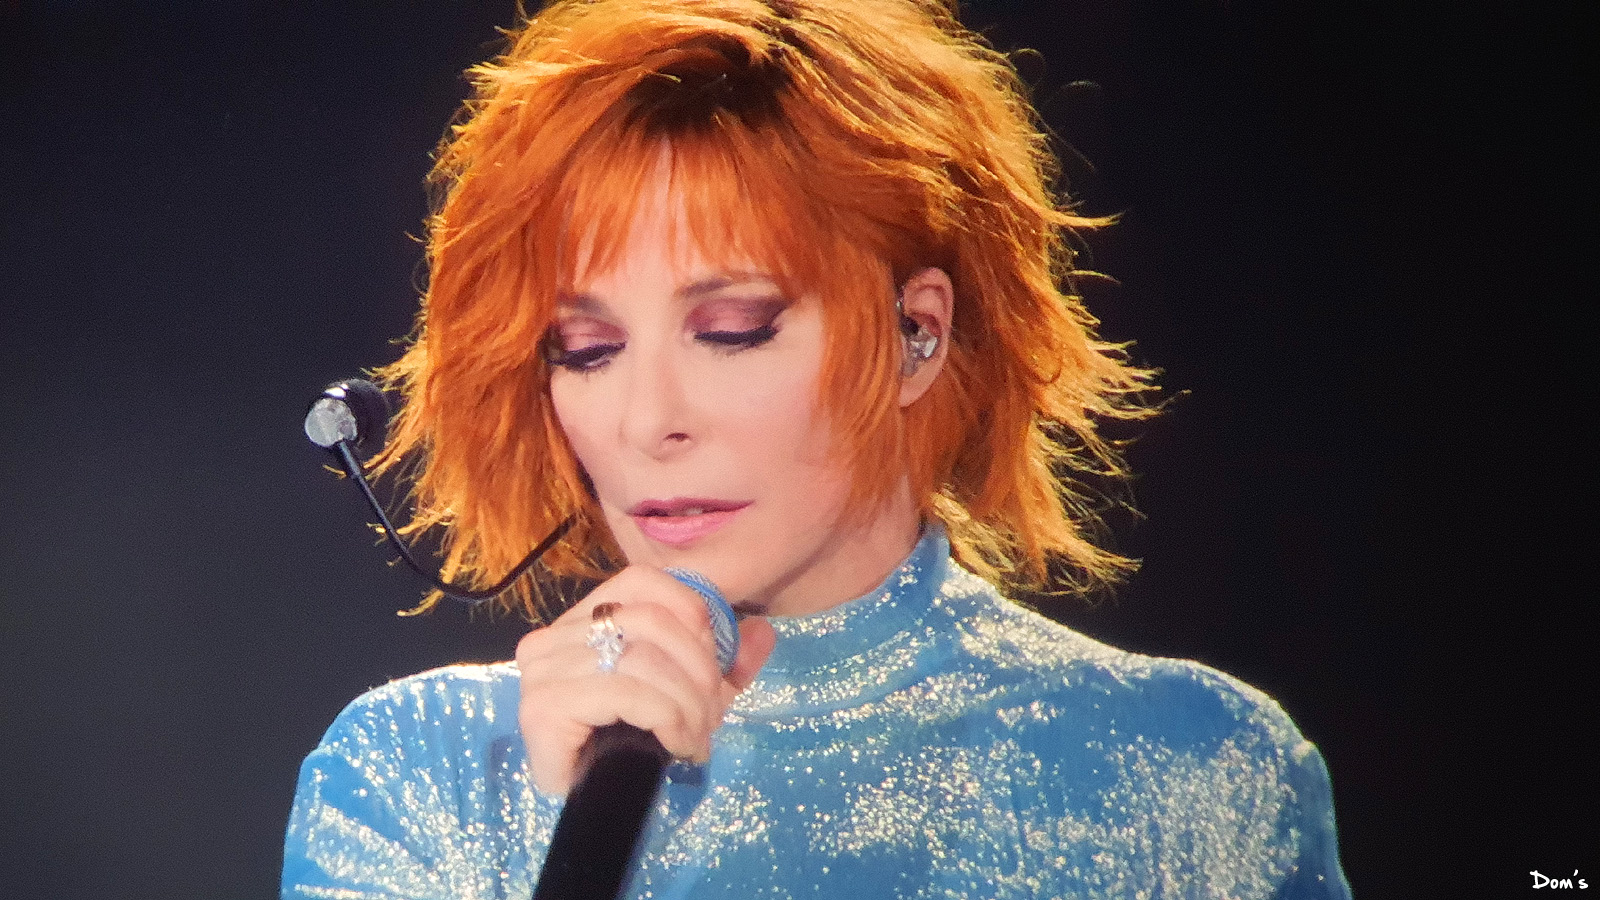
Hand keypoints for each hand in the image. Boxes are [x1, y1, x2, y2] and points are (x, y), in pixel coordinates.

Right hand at [514, 566, 776, 794]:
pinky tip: (678, 746)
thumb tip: (764, 630)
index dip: (691, 614)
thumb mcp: (690, 695)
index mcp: (580, 622)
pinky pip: (628, 693)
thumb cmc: (633, 748)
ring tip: (697, 737)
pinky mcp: (545, 706)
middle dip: (698, 670)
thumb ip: (726, 663)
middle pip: (650, 622)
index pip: (641, 582)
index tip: (713, 666)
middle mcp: (552, 637)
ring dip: (687, 704)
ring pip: (643, 659)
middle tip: (711, 715)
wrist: (593, 812)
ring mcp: (543, 671)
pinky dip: (667, 719)